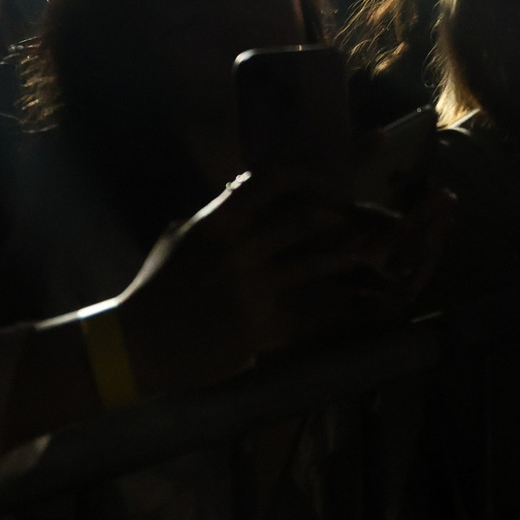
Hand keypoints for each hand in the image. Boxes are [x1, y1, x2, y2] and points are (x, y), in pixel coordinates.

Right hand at [111, 172, 405, 393]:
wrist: (138, 344)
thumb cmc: (157, 287)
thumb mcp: (182, 236)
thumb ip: (219, 214)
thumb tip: (246, 191)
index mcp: (219, 220)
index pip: (273, 177)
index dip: (310, 175)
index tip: (328, 184)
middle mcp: (240, 249)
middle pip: (308, 216)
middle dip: (347, 214)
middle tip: (368, 220)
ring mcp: (253, 289)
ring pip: (321, 262)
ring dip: (356, 255)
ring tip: (382, 252)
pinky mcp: (262, 328)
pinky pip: (317, 312)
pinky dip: (347, 306)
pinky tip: (368, 303)